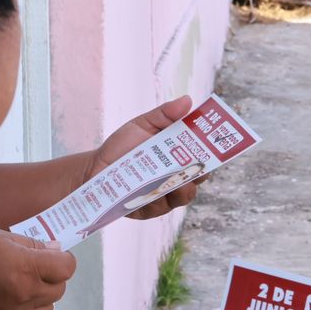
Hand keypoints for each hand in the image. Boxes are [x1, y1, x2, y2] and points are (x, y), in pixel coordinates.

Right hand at [0, 228, 76, 309]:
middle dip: (51, 277)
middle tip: (32, 269)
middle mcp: (24, 295)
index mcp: (25, 268)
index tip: (53, 256)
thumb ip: (32, 245)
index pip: (67, 268)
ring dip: (40, 297)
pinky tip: (7, 300)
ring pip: (47, 309)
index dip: (63, 259)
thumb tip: (56, 250)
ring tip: (20, 286)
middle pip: (59, 289)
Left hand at [85, 95, 204, 219]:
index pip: (203, 154)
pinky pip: (162, 206)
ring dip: (185, 186)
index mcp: (179, 155)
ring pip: (185, 194)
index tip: (216, 142)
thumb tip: (187, 101)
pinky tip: (156, 190)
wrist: (94, 168)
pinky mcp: (150, 209)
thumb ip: (165, 114)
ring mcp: (165, 194)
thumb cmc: (122, 146)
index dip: (214, 149)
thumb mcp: (143, 125)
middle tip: (199, 162)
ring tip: (180, 179)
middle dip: (202, 170)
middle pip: (199, 177)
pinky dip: (161, 198)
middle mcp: (176, 176)